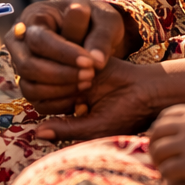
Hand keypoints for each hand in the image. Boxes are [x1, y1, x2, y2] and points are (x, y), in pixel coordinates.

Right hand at [4, 0, 125, 112]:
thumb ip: (101, 37)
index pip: (38, 39)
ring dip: (60, 90)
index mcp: (34, 17)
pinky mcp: (29, 83)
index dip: (63, 54)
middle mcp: (19, 41)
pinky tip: (80, 96)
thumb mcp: (104, 19)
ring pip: (29, 86)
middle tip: (91, 75)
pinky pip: (36, 101)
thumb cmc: (94, 20)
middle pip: (27, 65)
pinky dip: (58, 103)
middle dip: (60, 75)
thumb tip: (97, 62)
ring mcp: (21, 64)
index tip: (90, 63)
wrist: (90, 31)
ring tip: (87, 83)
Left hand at [34, 54, 161, 141]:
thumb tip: (36, 133)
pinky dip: (75, 59)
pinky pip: (66, 51)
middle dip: (63, 87)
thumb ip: (66, 129)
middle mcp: (67, 87)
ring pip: (52, 66)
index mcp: (66, 107)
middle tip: (88, 88)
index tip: (82, 104)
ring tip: (91, 78)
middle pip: (44, 83)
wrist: (148, 90)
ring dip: (68, 72)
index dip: (59, 102)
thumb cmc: (124, 114)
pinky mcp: (83, 53)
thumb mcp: (95, 127)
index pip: (43, 103)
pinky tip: (91, 66)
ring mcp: (74, 69)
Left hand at [147, 104, 184, 184]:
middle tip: (160, 160)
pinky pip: (166, 169)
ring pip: (157, 150)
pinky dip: (166, 176)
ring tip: (165, 170)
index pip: (164, 117)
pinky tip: (174, 180)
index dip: (160, 131)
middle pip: (156, 132)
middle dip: (154, 146)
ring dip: (158, 162)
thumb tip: (176, 129)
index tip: (164, 143)